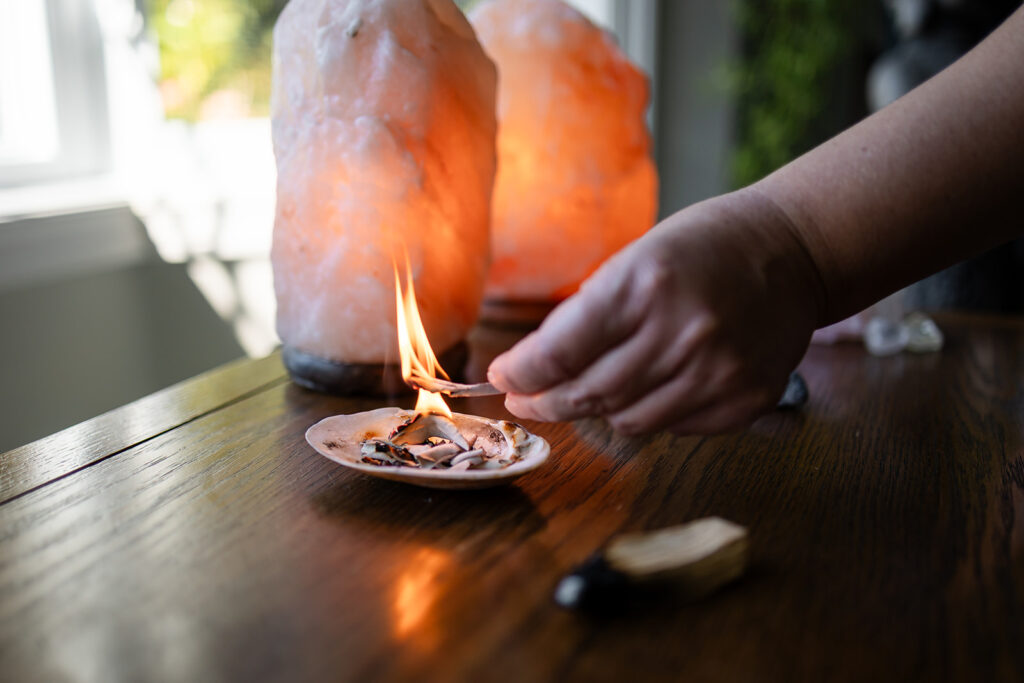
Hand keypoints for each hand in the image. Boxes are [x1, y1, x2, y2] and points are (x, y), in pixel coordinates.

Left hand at [486, 188, 823, 434]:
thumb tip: (535, 367)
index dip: (521, 374)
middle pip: (587, 395)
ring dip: (599, 411)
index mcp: (644, 286)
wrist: (794, 252)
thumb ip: (589, 315)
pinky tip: (652, 388)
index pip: (560, 352)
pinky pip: (672, 428)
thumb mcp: (636, 259)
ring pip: (627, 422)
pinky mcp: (745, 400)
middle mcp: (681, 334)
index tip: (503, 379)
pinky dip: (650, 414)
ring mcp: (717, 372)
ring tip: (589, 392)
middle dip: (545, 402)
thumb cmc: (704, 248)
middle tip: (526, 401)